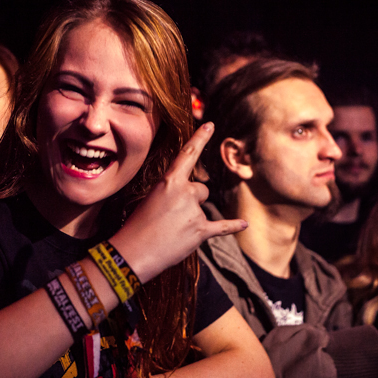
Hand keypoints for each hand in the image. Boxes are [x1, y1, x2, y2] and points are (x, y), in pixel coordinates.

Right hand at [112, 122, 246, 282]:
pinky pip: (221, 227)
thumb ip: (170, 193)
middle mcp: (185, 193)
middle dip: (191, 200)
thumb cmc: (136, 226)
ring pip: (203, 207)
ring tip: (173, 231)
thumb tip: (186, 200)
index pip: (188, 154)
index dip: (200, 138)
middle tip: (172, 216)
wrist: (133, 253)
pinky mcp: (200, 232)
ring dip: (194, 217)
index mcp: (169, 181)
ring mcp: (194, 212)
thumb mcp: (149, 199)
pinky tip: (244, 224)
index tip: (210, 125)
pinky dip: (232, 226)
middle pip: (200, 189)